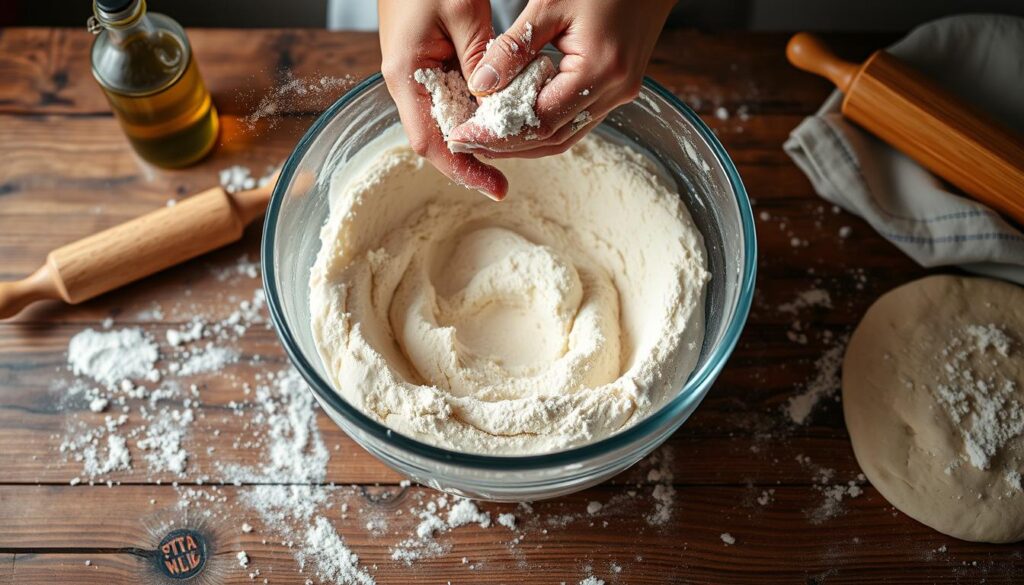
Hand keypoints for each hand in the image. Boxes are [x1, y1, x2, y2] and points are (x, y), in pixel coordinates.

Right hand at [379, 0, 507, 199]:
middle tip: (512, 173)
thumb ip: (479, 58)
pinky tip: (505, 110)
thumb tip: (496, 103)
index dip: (462, 169)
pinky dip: (479, 106)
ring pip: (450, 117)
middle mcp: (408, 80)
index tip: (495, 187)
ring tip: (515, 146)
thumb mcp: (463, 11)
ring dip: (480, 132)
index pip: (430, 141)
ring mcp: (418, 72)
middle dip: (476, 156)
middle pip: (441, 135)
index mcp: (405, 74)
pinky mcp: (431, 61)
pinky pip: (455, 94)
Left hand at [447, 0, 675, 158]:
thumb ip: (515, 47)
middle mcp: (615, 92)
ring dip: (524, 143)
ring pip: (565, 136)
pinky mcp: (618, 90)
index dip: (498, 134)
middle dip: (506, 146)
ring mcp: (620, 94)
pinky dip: (543, 127)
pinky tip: (516, 122)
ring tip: (484, 139)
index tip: (463, 136)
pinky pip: (576, 121)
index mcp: (599, 70)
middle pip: (552, 138)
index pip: (540, 120)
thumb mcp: (550, 3)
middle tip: (466, 143)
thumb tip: (480, 84)